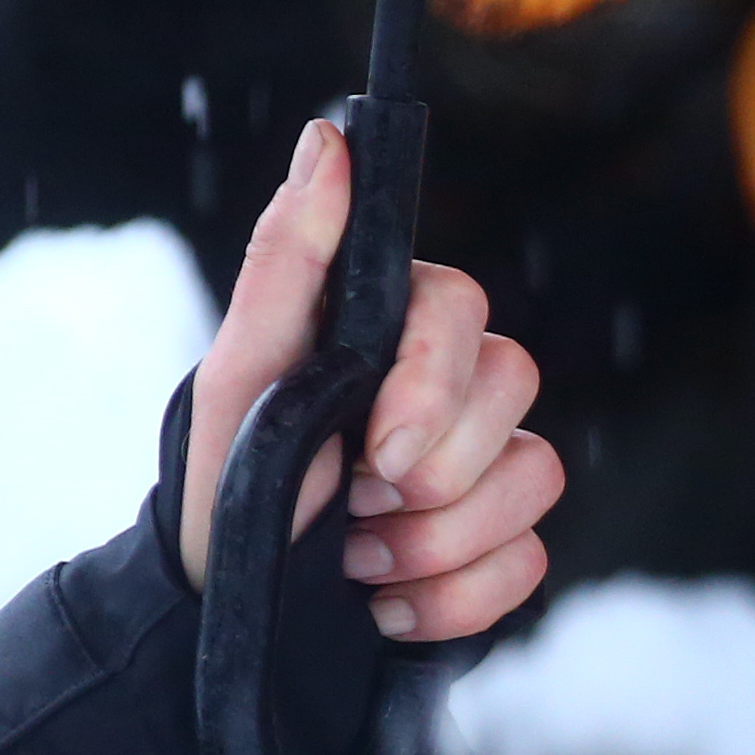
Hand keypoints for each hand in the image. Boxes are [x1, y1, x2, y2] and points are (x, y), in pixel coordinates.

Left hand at [177, 120, 561, 641]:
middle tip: (353, 506)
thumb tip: (329, 139)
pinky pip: (528, 562)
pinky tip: (387, 603)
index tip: (375, 450)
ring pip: (534, 478)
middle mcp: (452, 392)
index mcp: (392, 336)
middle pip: (516, 387)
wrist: (220, 614)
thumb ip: (289, 257)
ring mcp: (487, 469)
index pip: (465, 312)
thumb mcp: (240, 372)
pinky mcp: (501, 547)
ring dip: (433, 543)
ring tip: (357, 560)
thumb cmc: (222, 483)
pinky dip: (450, 598)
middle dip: (431, 473)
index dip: (434, 387)